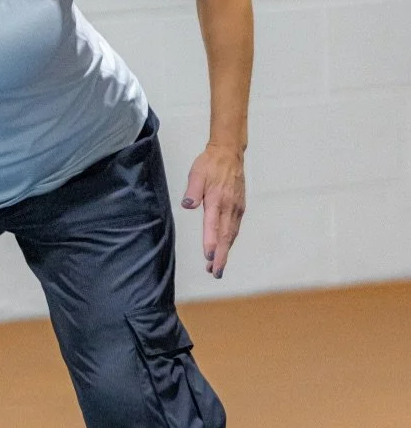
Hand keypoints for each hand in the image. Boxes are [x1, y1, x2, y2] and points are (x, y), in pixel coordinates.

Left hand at [180, 144, 245, 278]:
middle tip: (215, 273)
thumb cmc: (210, 164)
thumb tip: (187, 204)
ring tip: (217, 267)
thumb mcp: (196, 173)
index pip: (214, 226)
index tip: (209, 257)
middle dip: (221, 256)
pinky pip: (235, 228)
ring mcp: (237, 208)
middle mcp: (230, 207)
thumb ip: (192, 190)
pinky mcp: (240, 207)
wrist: (229, 154)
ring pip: (231, 234)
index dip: (211, 243)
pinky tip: (224, 248)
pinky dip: (230, 241)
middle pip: (225, 236)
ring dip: (225, 252)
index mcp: (217, 200)